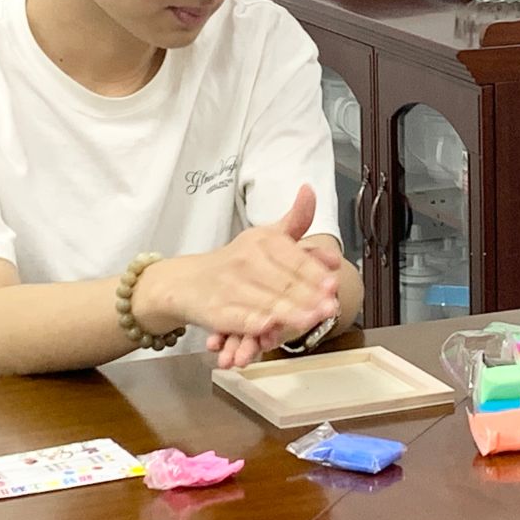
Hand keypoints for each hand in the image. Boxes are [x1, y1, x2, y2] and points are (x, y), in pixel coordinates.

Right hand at [138, 186, 339, 369]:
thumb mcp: (266, 236)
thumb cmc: (238, 261)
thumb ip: (295, 220)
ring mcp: (230, 287)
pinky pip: (239, 319)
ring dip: (289, 313)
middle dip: (308, 296)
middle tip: (329, 307)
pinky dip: (254, 324)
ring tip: (311, 319)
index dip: (314, 271)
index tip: (332, 282)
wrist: (187, 280)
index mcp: (262, 241)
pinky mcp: (217, 311)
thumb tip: (309, 191)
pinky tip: (269, 328)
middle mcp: (246, 261)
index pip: (293, 258)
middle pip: (283, 282)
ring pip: (265, 302)